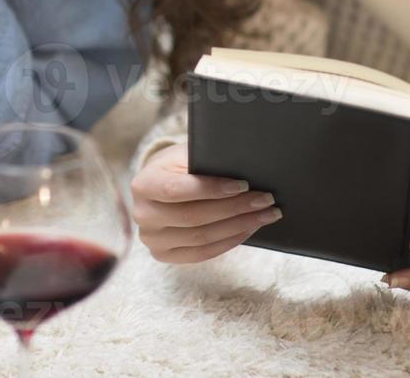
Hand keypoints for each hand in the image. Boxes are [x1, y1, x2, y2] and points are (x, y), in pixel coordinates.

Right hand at [130, 142, 282, 262]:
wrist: (160, 186)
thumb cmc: (178, 165)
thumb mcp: (185, 154)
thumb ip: (205, 160)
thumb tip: (245, 165)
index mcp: (143, 184)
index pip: (177, 190)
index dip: (212, 189)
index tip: (243, 184)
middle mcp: (143, 215)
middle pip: (194, 217)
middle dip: (235, 208)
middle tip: (266, 199)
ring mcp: (152, 239)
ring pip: (202, 238)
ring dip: (239, 226)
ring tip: (266, 214)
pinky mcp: (164, 254)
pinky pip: (202, 253)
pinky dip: (230, 241)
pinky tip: (249, 229)